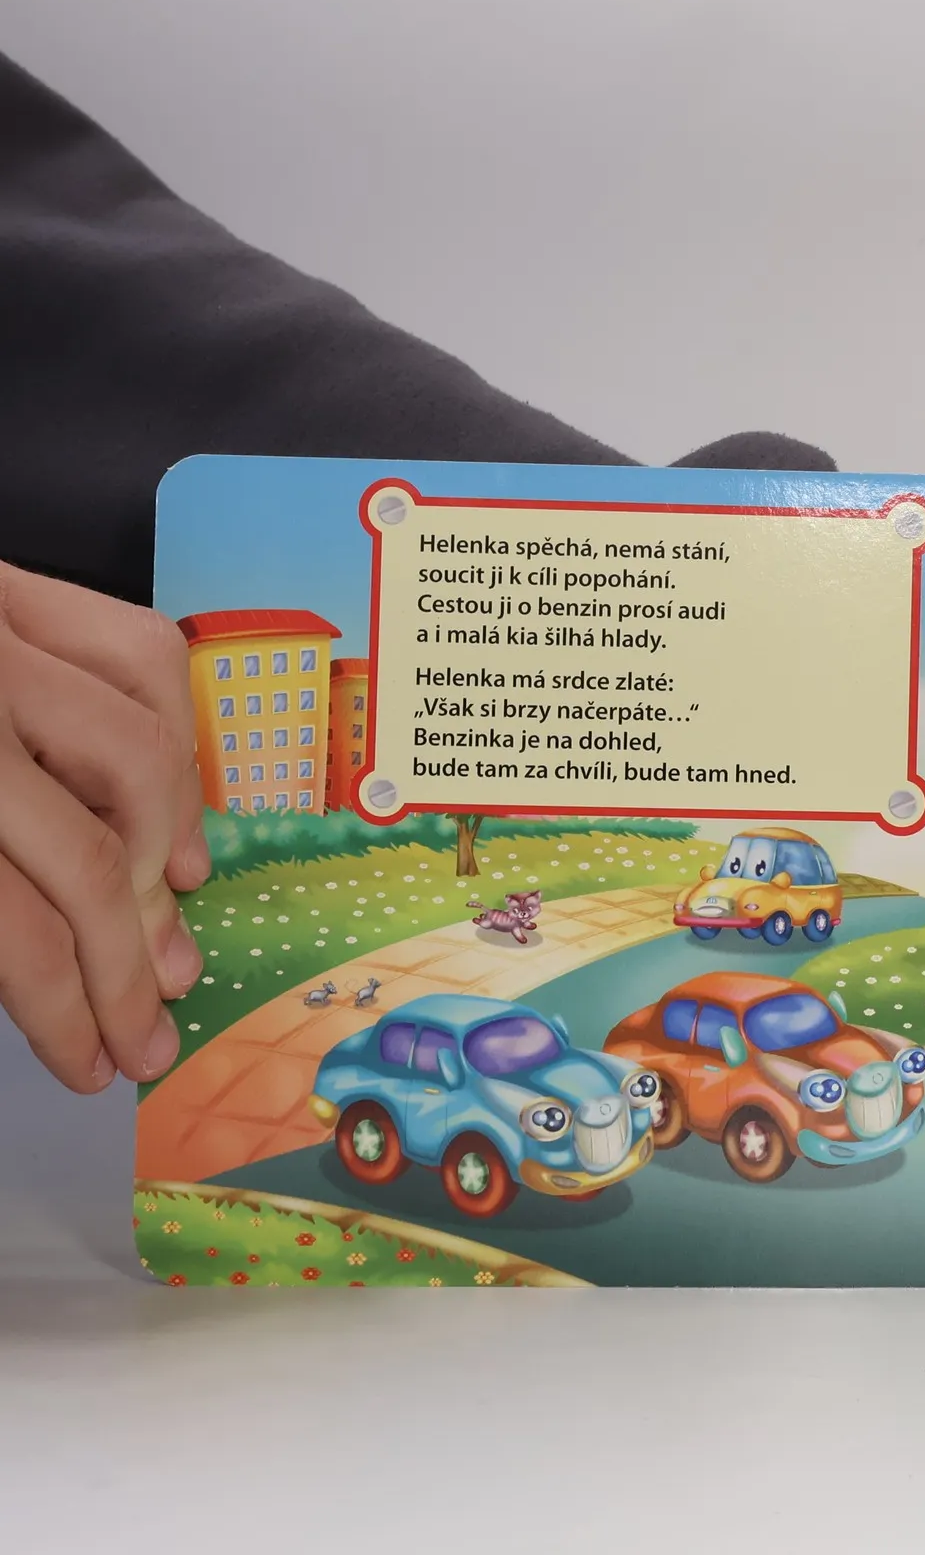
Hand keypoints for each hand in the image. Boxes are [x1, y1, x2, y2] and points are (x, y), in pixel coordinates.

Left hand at [0, 562, 208, 1090]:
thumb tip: (51, 980)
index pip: (14, 931)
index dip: (66, 1012)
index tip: (96, 1065)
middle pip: (93, 857)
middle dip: (134, 961)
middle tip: (153, 1025)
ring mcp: (3, 640)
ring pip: (142, 755)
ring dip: (174, 852)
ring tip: (175, 910)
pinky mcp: (24, 589)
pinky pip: (147, 655)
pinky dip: (177, 730)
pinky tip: (169, 796)